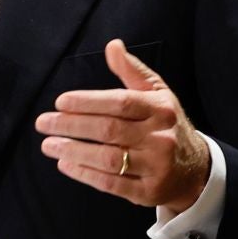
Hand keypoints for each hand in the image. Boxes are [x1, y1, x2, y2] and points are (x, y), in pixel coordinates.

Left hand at [35, 39, 210, 209]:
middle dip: (71, 126)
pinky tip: (65, 164)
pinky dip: (85, 174)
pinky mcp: (148, 192)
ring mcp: (156, 167)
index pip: (121, 103)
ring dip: (73, 151)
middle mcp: (160, 137)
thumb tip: (112, 46)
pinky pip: (111, 184)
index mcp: (160, 109)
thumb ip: (132, 71)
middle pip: (109, 130)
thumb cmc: (166, 125)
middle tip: (43, 123)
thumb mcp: (157, 94)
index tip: (60, 102)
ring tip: (48, 145)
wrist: (194, 169)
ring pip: (108, 159)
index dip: (88, 102)